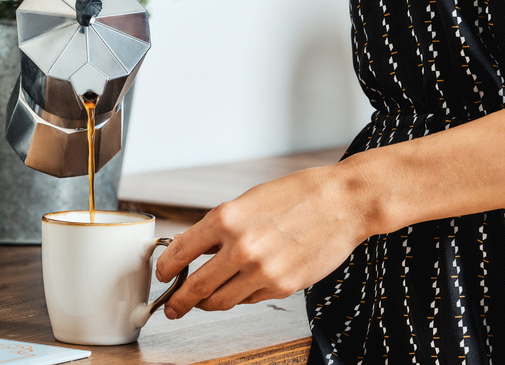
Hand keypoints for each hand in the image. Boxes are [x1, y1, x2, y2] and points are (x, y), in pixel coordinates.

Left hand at [155, 164, 373, 318]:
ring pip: (221, 300)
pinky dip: (240, 296)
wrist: (343, 203)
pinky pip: (249, 299)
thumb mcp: (248, 202)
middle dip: (178, 302)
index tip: (161, 275)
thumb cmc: (298, 196)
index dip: (165, 269)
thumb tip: (195, 250)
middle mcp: (240, 248)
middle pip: (196, 287)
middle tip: (171, 307)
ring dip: (207, 304)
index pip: (180, 252)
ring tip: (202, 302)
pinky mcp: (282, 287)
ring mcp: (262, 271)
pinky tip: (241, 287)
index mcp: (226, 219)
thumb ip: (219, 228)